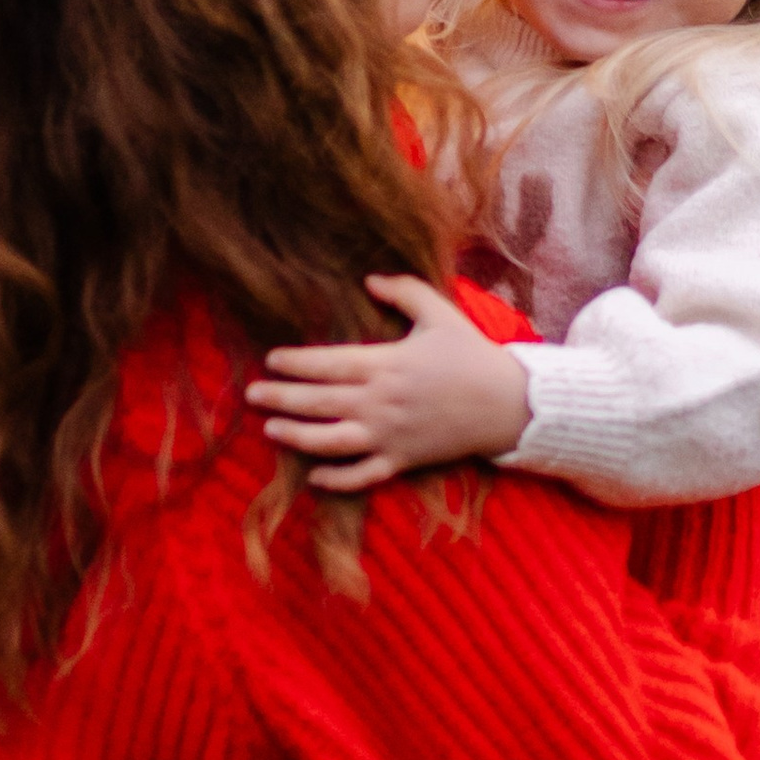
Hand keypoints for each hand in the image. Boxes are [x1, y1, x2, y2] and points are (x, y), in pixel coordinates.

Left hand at [246, 275, 531, 491]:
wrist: (507, 404)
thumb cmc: (471, 355)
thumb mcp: (440, 313)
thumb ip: (404, 291)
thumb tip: (369, 280)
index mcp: (387, 364)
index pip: (328, 363)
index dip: (296, 362)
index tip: (271, 359)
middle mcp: (381, 402)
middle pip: (319, 402)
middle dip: (281, 397)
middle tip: (251, 394)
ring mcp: (390, 435)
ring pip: (332, 442)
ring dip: (297, 437)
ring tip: (270, 430)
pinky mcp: (403, 460)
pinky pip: (363, 475)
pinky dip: (337, 479)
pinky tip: (313, 476)